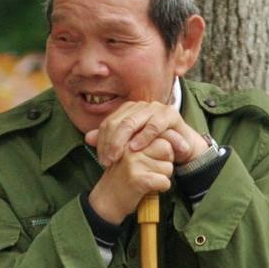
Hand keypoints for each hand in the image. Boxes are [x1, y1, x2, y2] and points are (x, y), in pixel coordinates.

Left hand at [86, 100, 208, 167]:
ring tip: (119, 157)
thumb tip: (88, 138)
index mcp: (128, 111)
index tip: (102, 160)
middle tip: (107, 161)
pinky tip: (135, 148)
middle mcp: (139, 106)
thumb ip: (111, 141)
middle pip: (118, 122)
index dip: (102, 142)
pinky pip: (153, 124)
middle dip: (110, 143)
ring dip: (123, 140)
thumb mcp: (130, 145)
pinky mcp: (169, 114)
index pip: (108, 123)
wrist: (180, 148)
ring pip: (132, 121)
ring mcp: (154, 108)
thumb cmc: (153, 146)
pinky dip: (143, 137)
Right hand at [87, 135, 175, 223]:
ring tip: (146, 180)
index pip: (160, 135)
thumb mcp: (132, 155)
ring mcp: (134, 163)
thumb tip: (177, 140)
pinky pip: (164, 182)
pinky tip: (149, 189)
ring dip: (162, 176)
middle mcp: (131, 148)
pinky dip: (161, 188)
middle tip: (151, 170)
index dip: (165, 148)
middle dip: (165, 161)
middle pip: (167, 148)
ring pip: (168, 167)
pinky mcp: (139, 179)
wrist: (106, 201)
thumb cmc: (122, 178)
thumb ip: (149, 144)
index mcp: (129, 139)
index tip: (160, 157)